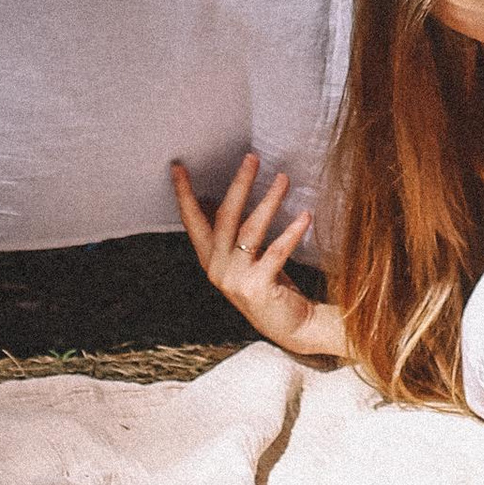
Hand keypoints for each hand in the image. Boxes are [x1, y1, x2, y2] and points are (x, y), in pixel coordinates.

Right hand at [171, 152, 324, 355]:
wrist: (291, 326)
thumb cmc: (269, 284)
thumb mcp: (244, 257)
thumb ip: (228, 233)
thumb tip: (212, 199)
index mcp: (211, 260)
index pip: (193, 222)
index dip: (185, 195)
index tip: (178, 167)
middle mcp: (218, 270)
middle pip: (225, 218)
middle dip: (238, 185)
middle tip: (252, 158)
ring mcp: (236, 280)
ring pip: (250, 230)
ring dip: (269, 200)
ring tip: (283, 178)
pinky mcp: (258, 287)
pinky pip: (276, 251)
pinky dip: (291, 231)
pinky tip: (305, 216)